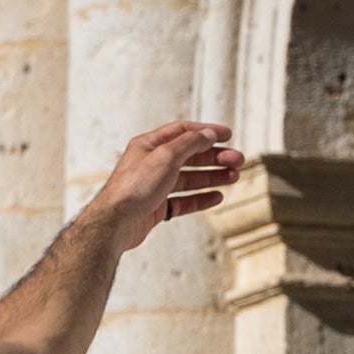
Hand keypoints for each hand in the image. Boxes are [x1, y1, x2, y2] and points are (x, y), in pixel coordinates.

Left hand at [83, 121, 245, 250]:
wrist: (116, 222)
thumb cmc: (135, 187)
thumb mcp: (166, 156)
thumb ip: (190, 143)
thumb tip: (208, 134)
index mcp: (149, 145)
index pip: (183, 131)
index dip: (207, 132)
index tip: (228, 136)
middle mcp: (152, 163)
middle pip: (190, 156)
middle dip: (215, 157)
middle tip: (238, 161)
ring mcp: (154, 186)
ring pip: (189, 179)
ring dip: (212, 177)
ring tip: (234, 178)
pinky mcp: (156, 207)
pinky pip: (183, 200)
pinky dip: (201, 198)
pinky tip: (217, 196)